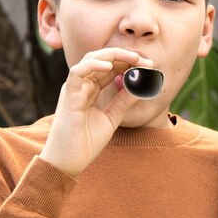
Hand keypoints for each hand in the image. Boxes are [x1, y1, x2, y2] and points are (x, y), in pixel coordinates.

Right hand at [39, 47, 150, 177]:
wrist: (69, 162)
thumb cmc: (85, 142)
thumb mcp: (111, 118)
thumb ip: (123, 101)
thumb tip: (140, 86)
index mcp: (91, 90)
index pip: (110, 68)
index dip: (129, 63)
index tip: (149, 66)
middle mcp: (81, 86)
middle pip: (102, 59)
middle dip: (125, 57)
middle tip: (146, 60)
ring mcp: (74, 89)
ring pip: (90, 60)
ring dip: (113, 56)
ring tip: (133, 59)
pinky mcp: (68, 95)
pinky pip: (78, 72)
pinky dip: (93, 65)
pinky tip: (110, 66)